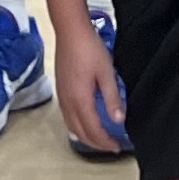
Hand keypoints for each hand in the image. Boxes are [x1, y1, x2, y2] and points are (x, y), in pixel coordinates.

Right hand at [52, 18, 125, 153]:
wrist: (70, 31)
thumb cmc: (89, 49)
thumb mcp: (106, 73)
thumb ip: (112, 98)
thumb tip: (118, 120)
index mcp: (80, 100)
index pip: (93, 130)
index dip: (105, 142)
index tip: (117, 147)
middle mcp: (68, 102)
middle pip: (80, 132)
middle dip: (95, 144)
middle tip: (110, 147)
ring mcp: (62, 96)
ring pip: (71, 126)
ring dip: (85, 136)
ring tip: (99, 139)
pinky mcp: (60, 90)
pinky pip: (67, 116)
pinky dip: (76, 126)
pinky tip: (84, 122)